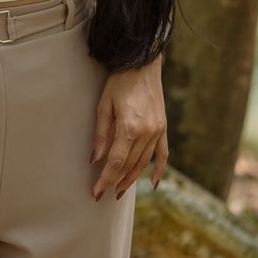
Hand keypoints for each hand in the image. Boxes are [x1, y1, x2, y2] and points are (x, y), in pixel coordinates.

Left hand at [89, 60, 167, 200]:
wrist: (142, 63)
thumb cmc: (119, 82)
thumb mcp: (104, 105)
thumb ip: (100, 134)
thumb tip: (95, 159)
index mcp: (129, 127)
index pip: (116, 162)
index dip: (105, 179)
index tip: (96, 192)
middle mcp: (147, 132)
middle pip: (130, 165)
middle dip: (115, 181)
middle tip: (104, 194)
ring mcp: (157, 131)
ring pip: (144, 162)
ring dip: (132, 178)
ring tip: (119, 189)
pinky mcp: (163, 128)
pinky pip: (163, 154)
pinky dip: (159, 169)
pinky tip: (153, 183)